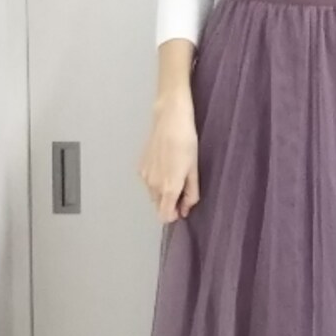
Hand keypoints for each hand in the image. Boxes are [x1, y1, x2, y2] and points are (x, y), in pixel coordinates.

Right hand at [138, 90, 200, 222]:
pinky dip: (155, 181)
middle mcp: (153, 185)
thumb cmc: (186, 142)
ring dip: (162, 191)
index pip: (164, 216)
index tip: (181, 207)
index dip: (173, 215)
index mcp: (169, 188)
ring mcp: (145, 176)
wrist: (169, 119)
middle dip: (169, 203)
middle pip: (158, 207)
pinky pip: (148, 183)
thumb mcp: (194, 169)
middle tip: (182, 187)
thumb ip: (191, 193)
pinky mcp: (140, 167)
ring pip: (153, 195)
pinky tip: (164, 165)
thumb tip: (185, 209)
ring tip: (174, 172)